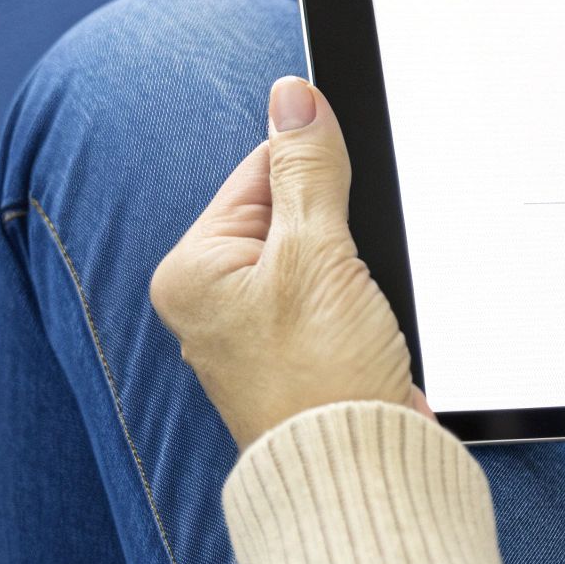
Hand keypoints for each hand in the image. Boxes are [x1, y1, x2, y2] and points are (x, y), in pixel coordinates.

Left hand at [151, 76, 417, 448]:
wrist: (363, 467)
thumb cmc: (322, 377)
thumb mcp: (318, 252)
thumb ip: (308, 167)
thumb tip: (294, 95)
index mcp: (193, 269)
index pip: (259, 173)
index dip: (316, 174)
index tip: (348, 192)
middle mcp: (215, 300)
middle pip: (294, 214)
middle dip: (340, 229)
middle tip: (350, 269)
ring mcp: (259, 331)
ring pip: (322, 257)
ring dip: (356, 269)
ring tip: (358, 309)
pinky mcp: (303, 355)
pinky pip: (336, 298)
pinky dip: (363, 301)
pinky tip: (371, 325)